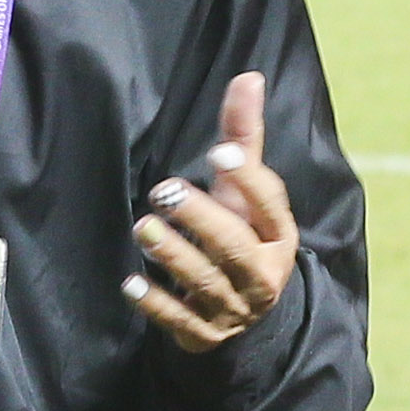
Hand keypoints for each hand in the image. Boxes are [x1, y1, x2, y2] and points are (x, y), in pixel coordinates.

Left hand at [125, 72, 297, 356]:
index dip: (250, 180)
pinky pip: (180, 321)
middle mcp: (262, 274)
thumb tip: (248, 77)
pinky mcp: (203, 333)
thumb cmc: (240, 233)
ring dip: (174, 255)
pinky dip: (156, 303)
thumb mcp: (243, 192)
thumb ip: (244, 137)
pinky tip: (131, 283)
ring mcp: (234, 308)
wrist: (244, 312)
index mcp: (278, 235)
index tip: (222, 153)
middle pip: (235, 247)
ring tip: (144, 227)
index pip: (270, 206)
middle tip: (165, 190)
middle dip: (201, 218)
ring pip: (206, 282)